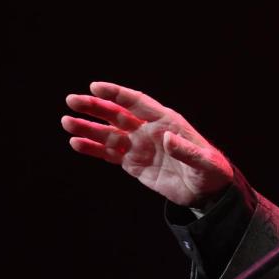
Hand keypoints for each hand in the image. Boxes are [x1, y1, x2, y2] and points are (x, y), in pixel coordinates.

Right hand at [61, 81, 233, 207]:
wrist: (207, 192)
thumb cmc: (211, 171)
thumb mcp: (204, 162)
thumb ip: (186, 150)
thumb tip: (166, 138)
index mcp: (167, 121)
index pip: (137, 102)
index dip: (117, 94)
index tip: (95, 86)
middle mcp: (149, 130)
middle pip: (118, 114)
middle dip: (95, 106)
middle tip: (71, 100)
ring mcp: (140, 147)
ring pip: (109, 134)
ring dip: (88, 128)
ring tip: (67, 122)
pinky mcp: (134, 164)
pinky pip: (109, 154)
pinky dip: (93, 149)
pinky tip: (76, 143)